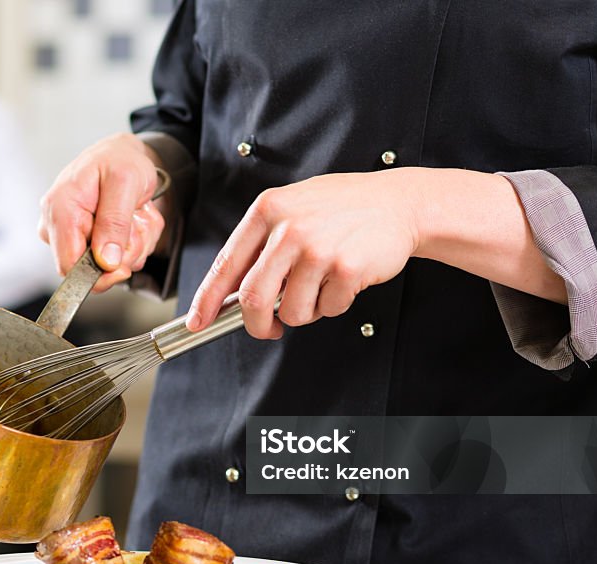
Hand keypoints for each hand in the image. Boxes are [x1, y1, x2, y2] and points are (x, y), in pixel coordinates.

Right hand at [38, 132, 165, 291]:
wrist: (121, 154)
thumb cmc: (120, 160)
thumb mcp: (124, 182)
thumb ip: (115, 222)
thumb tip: (105, 261)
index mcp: (60, 211)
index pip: (69, 267)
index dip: (99, 275)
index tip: (124, 265)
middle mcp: (57, 225)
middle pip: (91, 269)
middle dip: (123, 253)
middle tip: (136, 223)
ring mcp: (68, 234)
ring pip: (107, 266)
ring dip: (132, 245)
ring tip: (134, 216)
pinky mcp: (82, 238)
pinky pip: (112, 258)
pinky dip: (130, 243)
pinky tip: (130, 221)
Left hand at [188, 170, 420, 338]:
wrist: (400, 202)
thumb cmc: (343, 208)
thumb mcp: (293, 208)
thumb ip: (262, 243)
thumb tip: (231, 291)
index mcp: (268, 210)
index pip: (225, 264)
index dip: (207, 300)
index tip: (197, 321)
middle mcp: (288, 228)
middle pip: (252, 299)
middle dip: (257, 324)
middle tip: (269, 328)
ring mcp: (316, 248)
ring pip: (291, 311)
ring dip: (305, 311)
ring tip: (321, 286)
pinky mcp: (345, 267)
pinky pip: (327, 309)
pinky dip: (334, 305)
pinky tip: (345, 279)